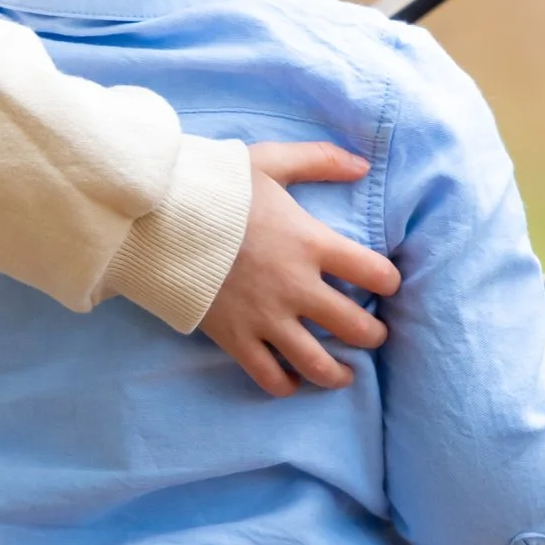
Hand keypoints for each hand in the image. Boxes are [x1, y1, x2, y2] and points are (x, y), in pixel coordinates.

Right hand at [199, 141, 398, 397]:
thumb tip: (362, 165)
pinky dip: (286, 385)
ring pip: (318, 363)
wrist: (156, 219)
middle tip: (373, 334)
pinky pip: (269, 376)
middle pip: (355, 326)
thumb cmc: (213, 188)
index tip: (385, 282)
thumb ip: (318, 160)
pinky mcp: (235, 338)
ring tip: (345, 374)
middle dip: (372, 334)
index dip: (388, 280)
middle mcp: (295, 287)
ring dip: (339, 374)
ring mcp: (265, 318)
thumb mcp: (268, 161)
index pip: (374, 272)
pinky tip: (293, 380)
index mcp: (310, 243)